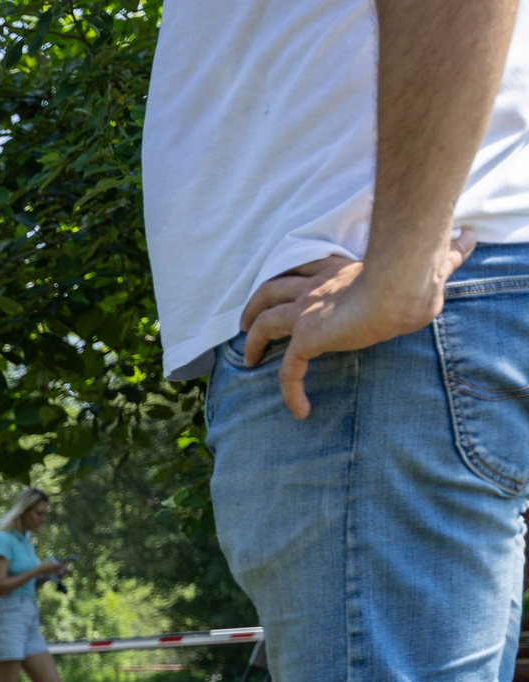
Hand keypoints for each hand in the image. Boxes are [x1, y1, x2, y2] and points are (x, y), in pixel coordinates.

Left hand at [240, 236, 472, 418]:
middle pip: (274, 288)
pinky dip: (289, 390)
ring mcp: (307, 310)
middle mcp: (317, 287)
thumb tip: (469, 237)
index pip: (311, 268)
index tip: (295, 290)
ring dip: (253, 338)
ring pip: (265, 321)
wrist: (402, 283)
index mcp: (341, 270)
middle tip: (248, 320)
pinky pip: (288, 370)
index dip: (298, 278)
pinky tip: (299, 409)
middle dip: (257, 302)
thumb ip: (446, 255)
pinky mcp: (307, 337)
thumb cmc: (418, 273)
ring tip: (249, 358)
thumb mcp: (433, 263)